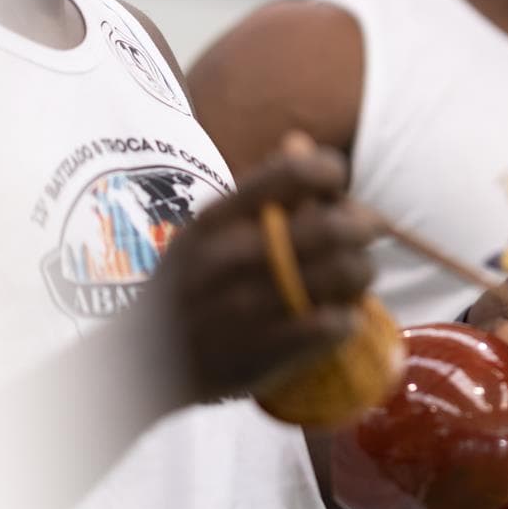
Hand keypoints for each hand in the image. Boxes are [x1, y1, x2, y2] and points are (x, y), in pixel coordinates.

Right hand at [145, 131, 377, 403]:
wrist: (142, 365)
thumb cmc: (182, 288)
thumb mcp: (204, 230)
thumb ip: (256, 191)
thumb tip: (303, 143)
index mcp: (218, 218)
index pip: (294, 173)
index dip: (330, 173)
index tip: (336, 186)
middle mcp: (236, 256)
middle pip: (335, 226)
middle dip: (364, 226)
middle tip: (365, 233)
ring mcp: (253, 304)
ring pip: (345, 274)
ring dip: (362, 272)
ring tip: (354, 277)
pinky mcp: (270, 349)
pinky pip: (337, 323)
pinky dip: (349, 318)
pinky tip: (340, 316)